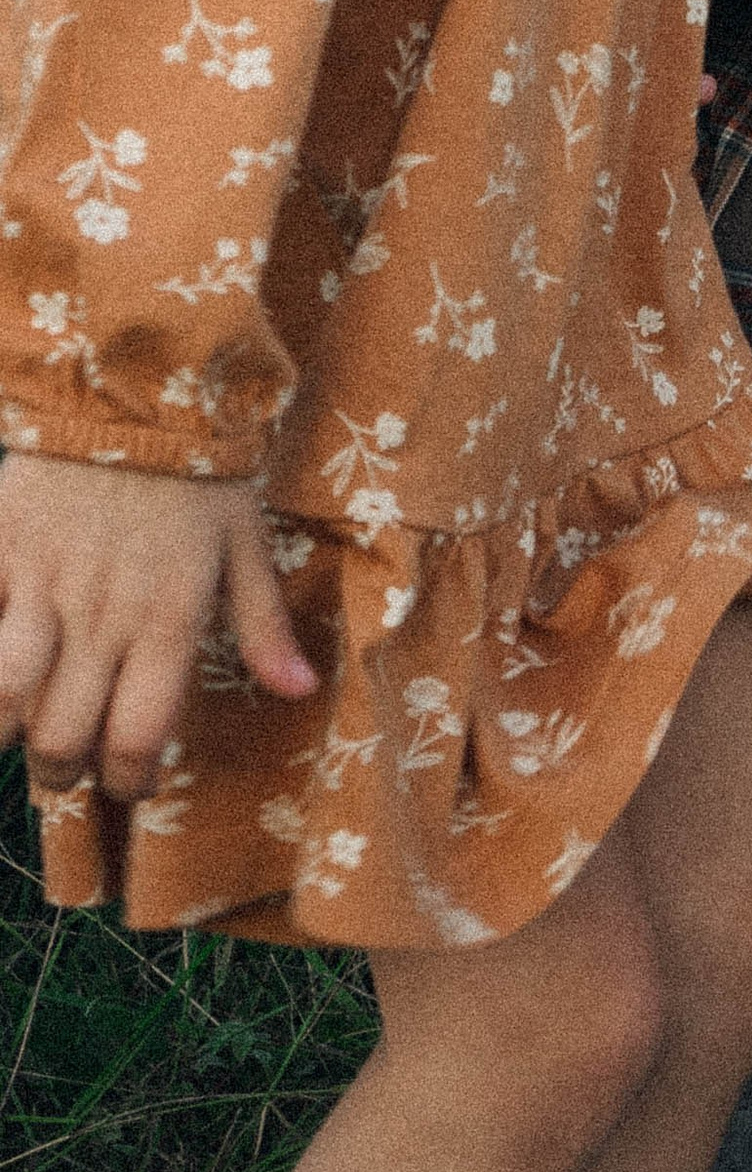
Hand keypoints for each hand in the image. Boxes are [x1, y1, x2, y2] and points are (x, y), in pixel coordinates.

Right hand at [0, 452, 316, 800]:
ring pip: (6, 698)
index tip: (130, 783)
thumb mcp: (246, 543)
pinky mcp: (1, 554)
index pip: (138, 736)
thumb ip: (265, 625)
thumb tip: (301, 691)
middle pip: (65, 735)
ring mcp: (45, 585)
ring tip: (18, 732)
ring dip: (5, 733)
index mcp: (171, 618)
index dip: (128, 779)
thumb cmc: (198, 472)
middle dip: (64, 770)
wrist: (134, 388)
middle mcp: (104, 614)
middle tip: (70, 765)